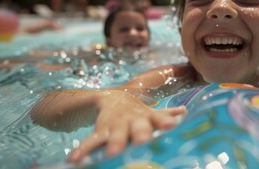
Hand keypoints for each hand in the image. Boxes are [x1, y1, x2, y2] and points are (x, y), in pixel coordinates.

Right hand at [67, 90, 185, 163]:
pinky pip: (92, 140)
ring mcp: (115, 124)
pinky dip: (83, 150)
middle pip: (137, 126)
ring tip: (112, 155)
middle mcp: (132, 119)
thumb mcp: (150, 113)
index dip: (165, 121)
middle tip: (143, 141)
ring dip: (114, 143)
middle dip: (140, 133)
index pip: (158, 117)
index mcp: (147, 116)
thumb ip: (166, 115)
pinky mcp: (100, 129)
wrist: (112, 98)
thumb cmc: (137, 112)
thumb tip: (184, 111)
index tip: (172, 126)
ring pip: (115, 134)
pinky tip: (74, 161)